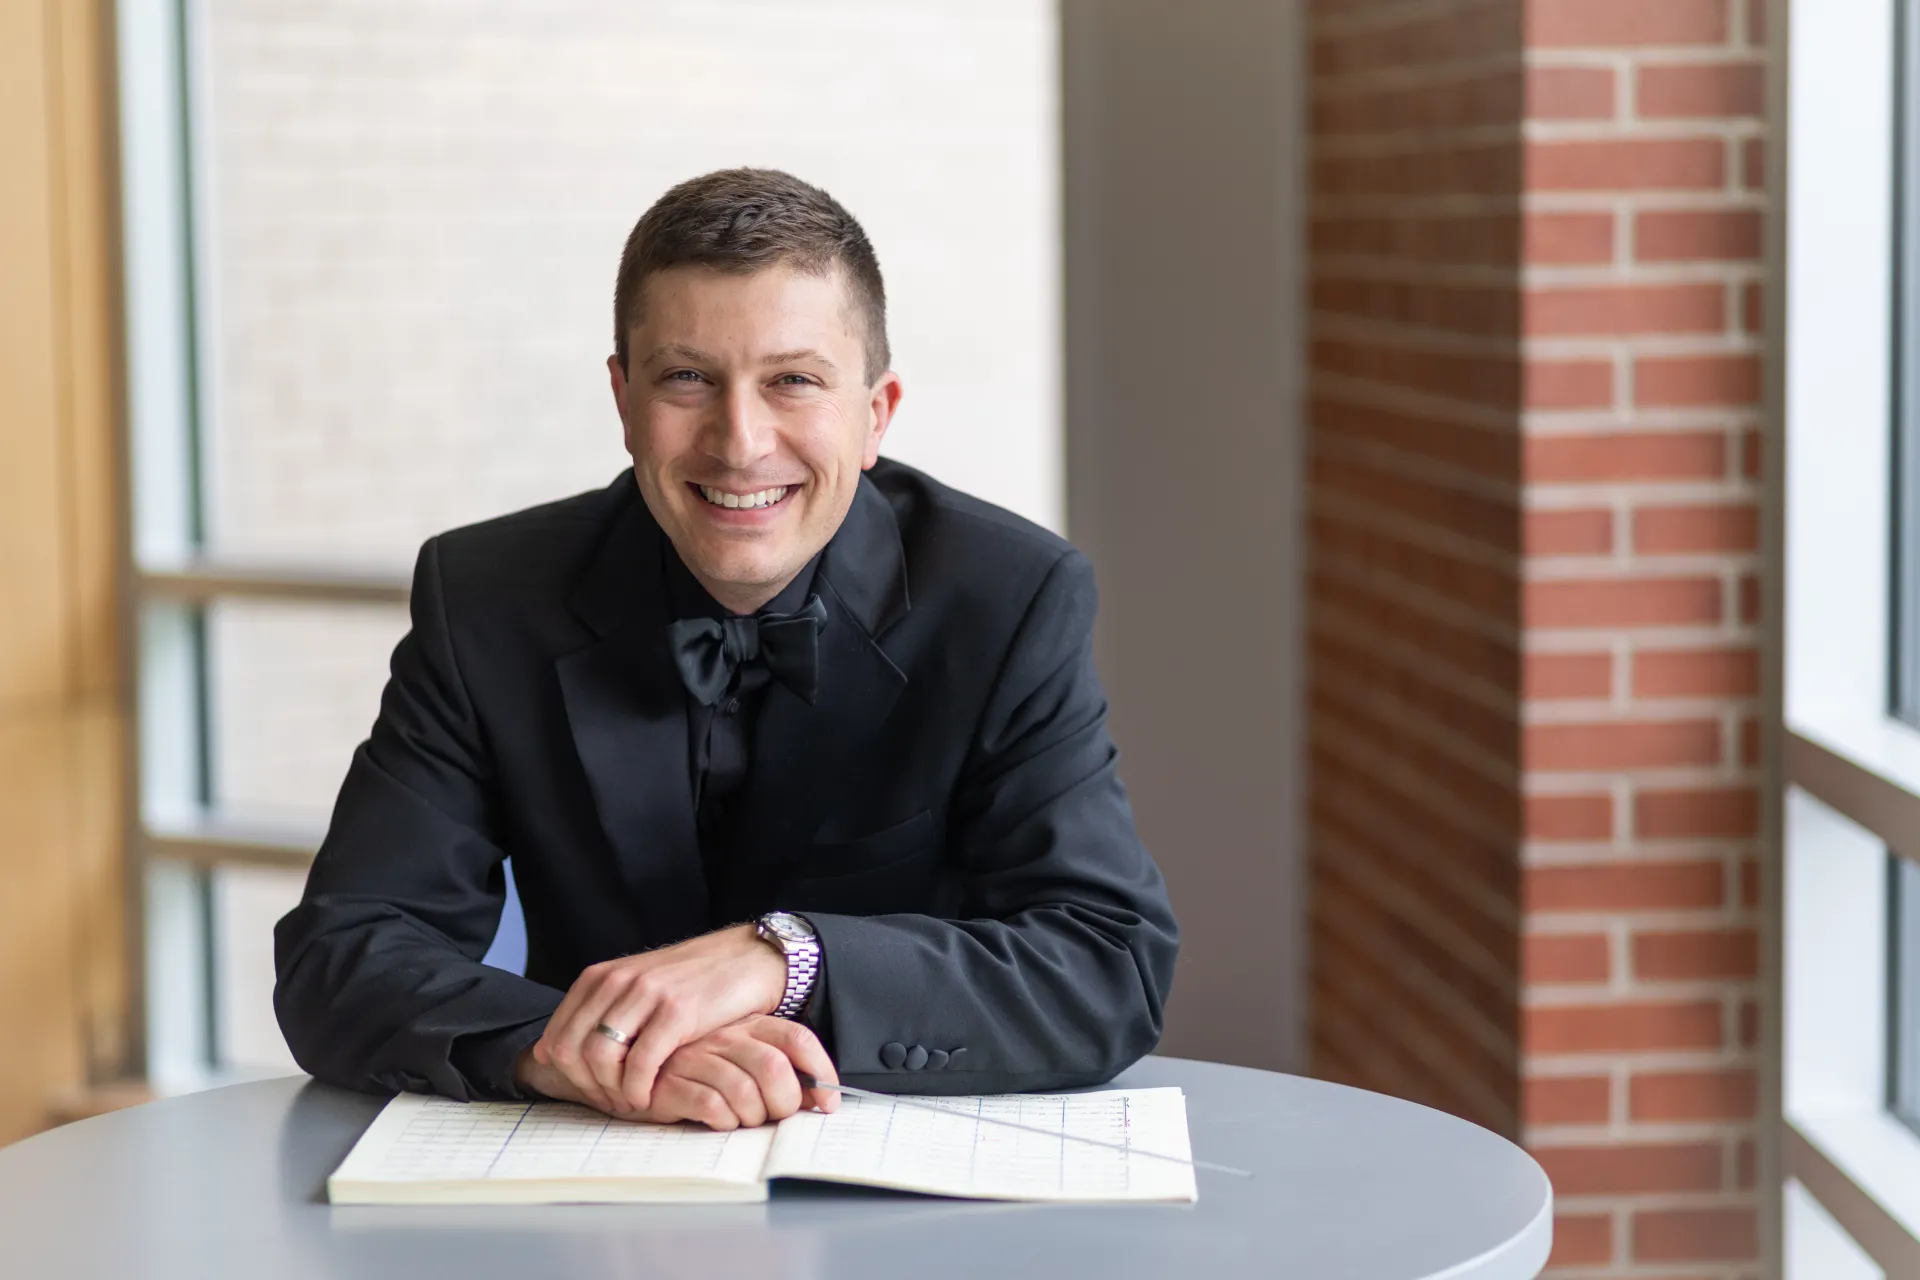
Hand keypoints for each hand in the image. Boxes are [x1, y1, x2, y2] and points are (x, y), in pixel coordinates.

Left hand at [529, 924, 786, 1113]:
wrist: (747, 959)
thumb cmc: (693, 980)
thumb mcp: (636, 988)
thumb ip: (597, 1013)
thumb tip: (547, 1054)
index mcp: (601, 977)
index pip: (556, 1037)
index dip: (566, 1076)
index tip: (590, 1092)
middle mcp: (617, 981)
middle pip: (572, 1051)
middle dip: (587, 1088)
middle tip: (610, 1103)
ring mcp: (646, 994)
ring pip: (601, 1057)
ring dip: (612, 1091)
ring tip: (630, 1103)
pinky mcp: (677, 1011)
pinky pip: (641, 1063)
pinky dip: (639, 1089)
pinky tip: (649, 1097)